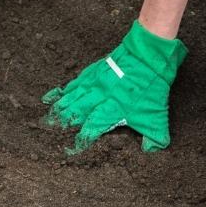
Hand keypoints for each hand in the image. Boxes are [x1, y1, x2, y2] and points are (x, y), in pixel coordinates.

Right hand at [42, 21, 186, 153]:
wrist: (148, 56)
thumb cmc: (152, 88)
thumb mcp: (157, 116)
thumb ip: (155, 136)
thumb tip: (151, 150)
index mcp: (112, 110)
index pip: (92, 128)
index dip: (81, 139)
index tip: (72, 148)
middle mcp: (99, 97)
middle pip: (75, 112)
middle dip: (62, 122)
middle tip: (49, 130)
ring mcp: (95, 83)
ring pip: (72, 97)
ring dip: (60, 107)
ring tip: (48, 115)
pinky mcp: (95, 70)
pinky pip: (75, 82)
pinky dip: (64, 89)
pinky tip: (57, 93)